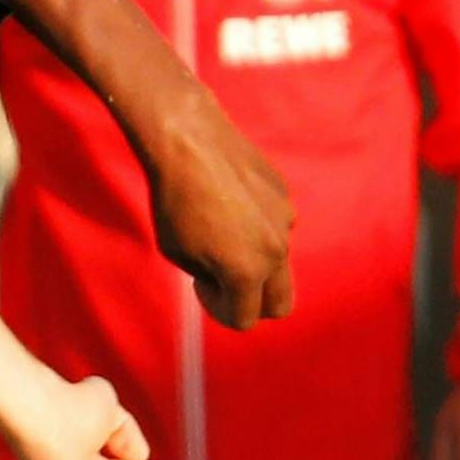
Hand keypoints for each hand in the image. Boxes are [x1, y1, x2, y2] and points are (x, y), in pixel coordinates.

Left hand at [143, 84, 293, 330]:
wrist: (188, 140)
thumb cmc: (173, 200)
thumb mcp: (178, 252)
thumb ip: (211, 276)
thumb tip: (230, 282)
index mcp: (247, 272)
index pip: (244, 320)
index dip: (217, 308)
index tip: (200, 284)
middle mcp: (276, 251)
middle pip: (280, 306)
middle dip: (254, 302)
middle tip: (224, 281)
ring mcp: (286, 222)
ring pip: (278, 262)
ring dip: (254, 260)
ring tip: (219, 228)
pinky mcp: (286, 197)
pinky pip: (276, 226)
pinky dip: (257, 226)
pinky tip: (229, 200)